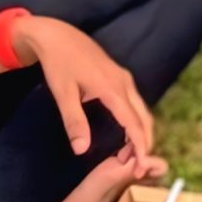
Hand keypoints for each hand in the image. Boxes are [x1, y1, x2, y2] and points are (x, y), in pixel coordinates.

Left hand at [7, 16, 154, 160]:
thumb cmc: (58, 63)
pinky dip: (137, 120)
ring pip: (141, 109)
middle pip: (144, 117)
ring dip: (141, 131)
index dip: (139, 145)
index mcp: (112, 88)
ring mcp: (124, 78)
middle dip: (145, 141)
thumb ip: (74, 121)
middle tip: (139, 166)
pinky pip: (135, 102)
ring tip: (134, 154)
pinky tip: (128, 132)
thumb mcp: (63, 93)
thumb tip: (81, 150)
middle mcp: (124, 83)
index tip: (143, 166)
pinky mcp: (120, 77)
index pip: (133, 122)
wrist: (56, 35)